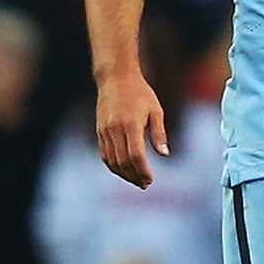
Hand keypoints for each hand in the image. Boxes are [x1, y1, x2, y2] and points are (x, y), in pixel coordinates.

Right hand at [95, 69, 169, 188]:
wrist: (115, 78)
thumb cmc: (140, 93)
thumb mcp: (156, 111)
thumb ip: (159, 134)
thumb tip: (164, 155)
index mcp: (131, 125)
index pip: (136, 156)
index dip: (143, 171)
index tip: (150, 180)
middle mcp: (115, 130)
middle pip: (123, 162)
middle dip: (134, 176)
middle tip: (145, 184)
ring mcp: (104, 131)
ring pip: (111, 161)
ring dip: (123, 174)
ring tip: (136, 180)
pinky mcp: (99, 131)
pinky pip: (104, 154)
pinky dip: (113, 166)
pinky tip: (123, 170)